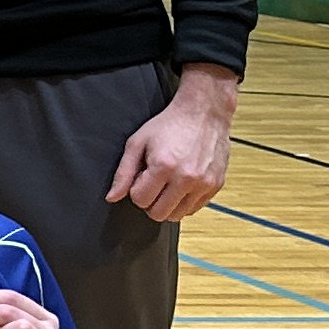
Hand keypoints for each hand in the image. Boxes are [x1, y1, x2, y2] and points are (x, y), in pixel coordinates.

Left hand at [108, 69, 236, 220]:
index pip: (140, 200)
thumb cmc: (169, 125)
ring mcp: (204, 184)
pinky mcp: (216, 185)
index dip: (136, 190)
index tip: (142, 176)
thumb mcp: (138, 143)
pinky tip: (181, 184)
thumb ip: (123, 172)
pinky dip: (184, 202)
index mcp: (164, 167)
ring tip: (167, 183)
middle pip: (158, 213)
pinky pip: (194, 209)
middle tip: (153, 182)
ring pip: (176, 215)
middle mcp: (186, 178)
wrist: (204, 113)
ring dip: (167, 204)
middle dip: (150, 201)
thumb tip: (112, 197)